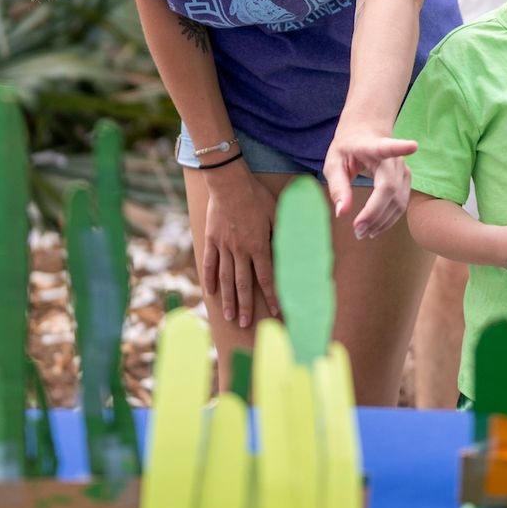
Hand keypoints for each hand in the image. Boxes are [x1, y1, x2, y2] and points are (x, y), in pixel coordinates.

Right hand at [201, 166, 279, 328]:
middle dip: (247, 306)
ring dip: (229, 299)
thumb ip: (285, 232)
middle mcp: (241, 251)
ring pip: (226, 279)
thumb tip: (297, 247)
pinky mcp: (211, 240)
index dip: (273, 296)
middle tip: (246, 324)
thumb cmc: (256, 196)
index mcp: (259, 246)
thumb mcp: (277, 213)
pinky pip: (209, 263)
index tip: (277, 311)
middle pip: (244, 284)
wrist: (229, 183)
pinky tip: (211, 293)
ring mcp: (224, 247)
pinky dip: (209, 280)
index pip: (267, 277)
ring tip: (230, 316)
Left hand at [323, 128, 417, 239]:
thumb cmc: (347, 148)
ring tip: (363, 233)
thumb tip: (342, 213)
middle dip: (375, 214)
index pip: (388, 147)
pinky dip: (388, 219)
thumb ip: (338, 186)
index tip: (413, 146)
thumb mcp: (333, 163)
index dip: (400, 147)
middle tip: (357, 232)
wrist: (366, 133)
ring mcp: (403, 169)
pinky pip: (401, 204)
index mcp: (372, 146)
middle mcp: (393, 158)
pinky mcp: (406, 180)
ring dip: (382, 221)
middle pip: (389, 189)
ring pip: (398, 200)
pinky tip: (374, 229)